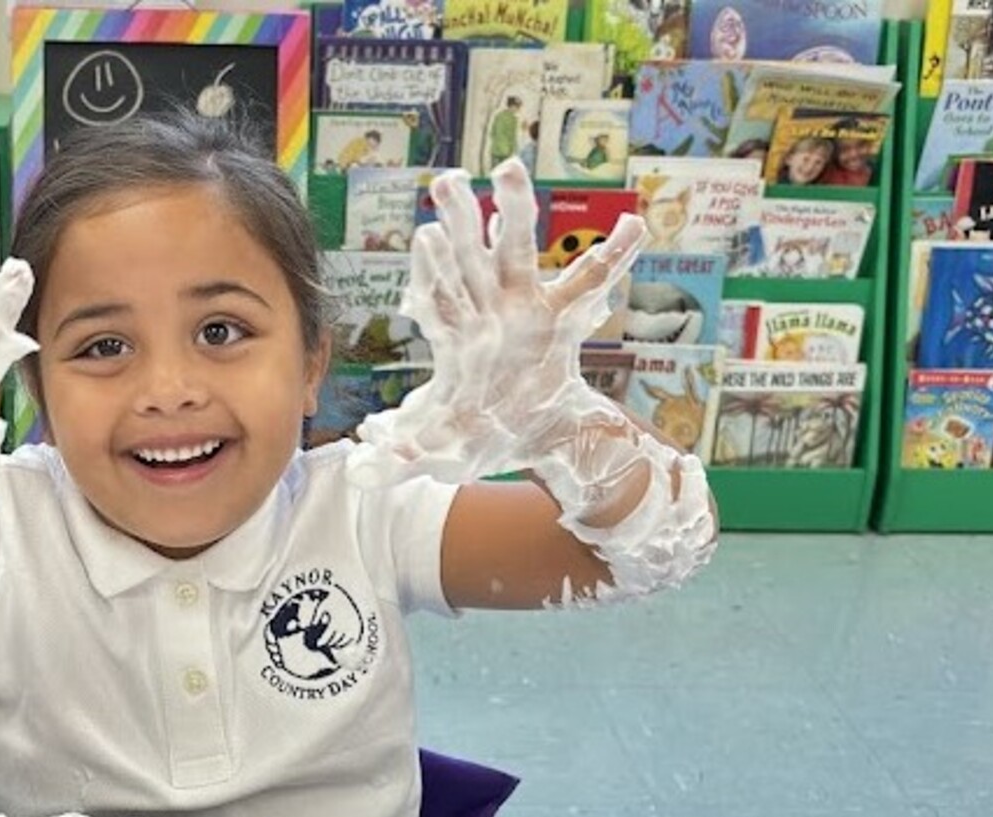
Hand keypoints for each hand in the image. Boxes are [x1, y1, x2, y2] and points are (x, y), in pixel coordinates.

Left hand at [354, 159, 645, 481]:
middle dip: (459, 220)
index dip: (432, 273)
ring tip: (509, 170)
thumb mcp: (437, 452)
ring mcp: (526, 309)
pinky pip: (592, 282)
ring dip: (515, 210)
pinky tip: (632, 223)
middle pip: (469, 260)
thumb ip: (399, 457)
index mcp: (456, 339)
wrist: (531, 435)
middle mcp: (486, 312)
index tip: (425, 238)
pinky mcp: (564, 319)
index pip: (439, 301)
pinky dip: (615, 255)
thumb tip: (360, 470)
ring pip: (518, 252)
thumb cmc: (477, 437)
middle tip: (446, 180)